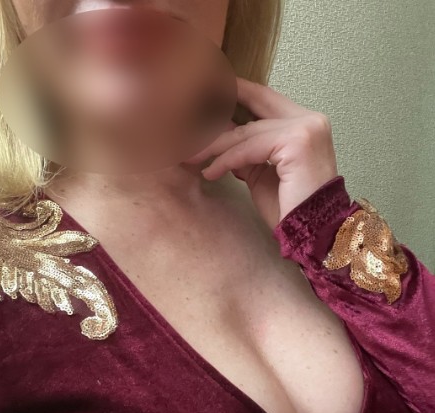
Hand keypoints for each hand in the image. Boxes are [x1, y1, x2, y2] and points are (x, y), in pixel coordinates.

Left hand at [184, 77, 338, 228]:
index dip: (236, 92)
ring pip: (246, 132)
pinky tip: (209, 173)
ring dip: (214, 146)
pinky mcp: (296, 142)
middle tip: (187, 122)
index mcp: (306, 123)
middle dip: (218, 114)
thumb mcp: (261, 172)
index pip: (265, 98)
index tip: (206, 92)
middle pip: (253, 109)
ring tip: (191, 158)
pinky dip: (226, 161)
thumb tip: (218, 137)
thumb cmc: (290, 208)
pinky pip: (249, 149)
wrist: (313, 233)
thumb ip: (245, 150)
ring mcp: (305, 128)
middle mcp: (309, 119)